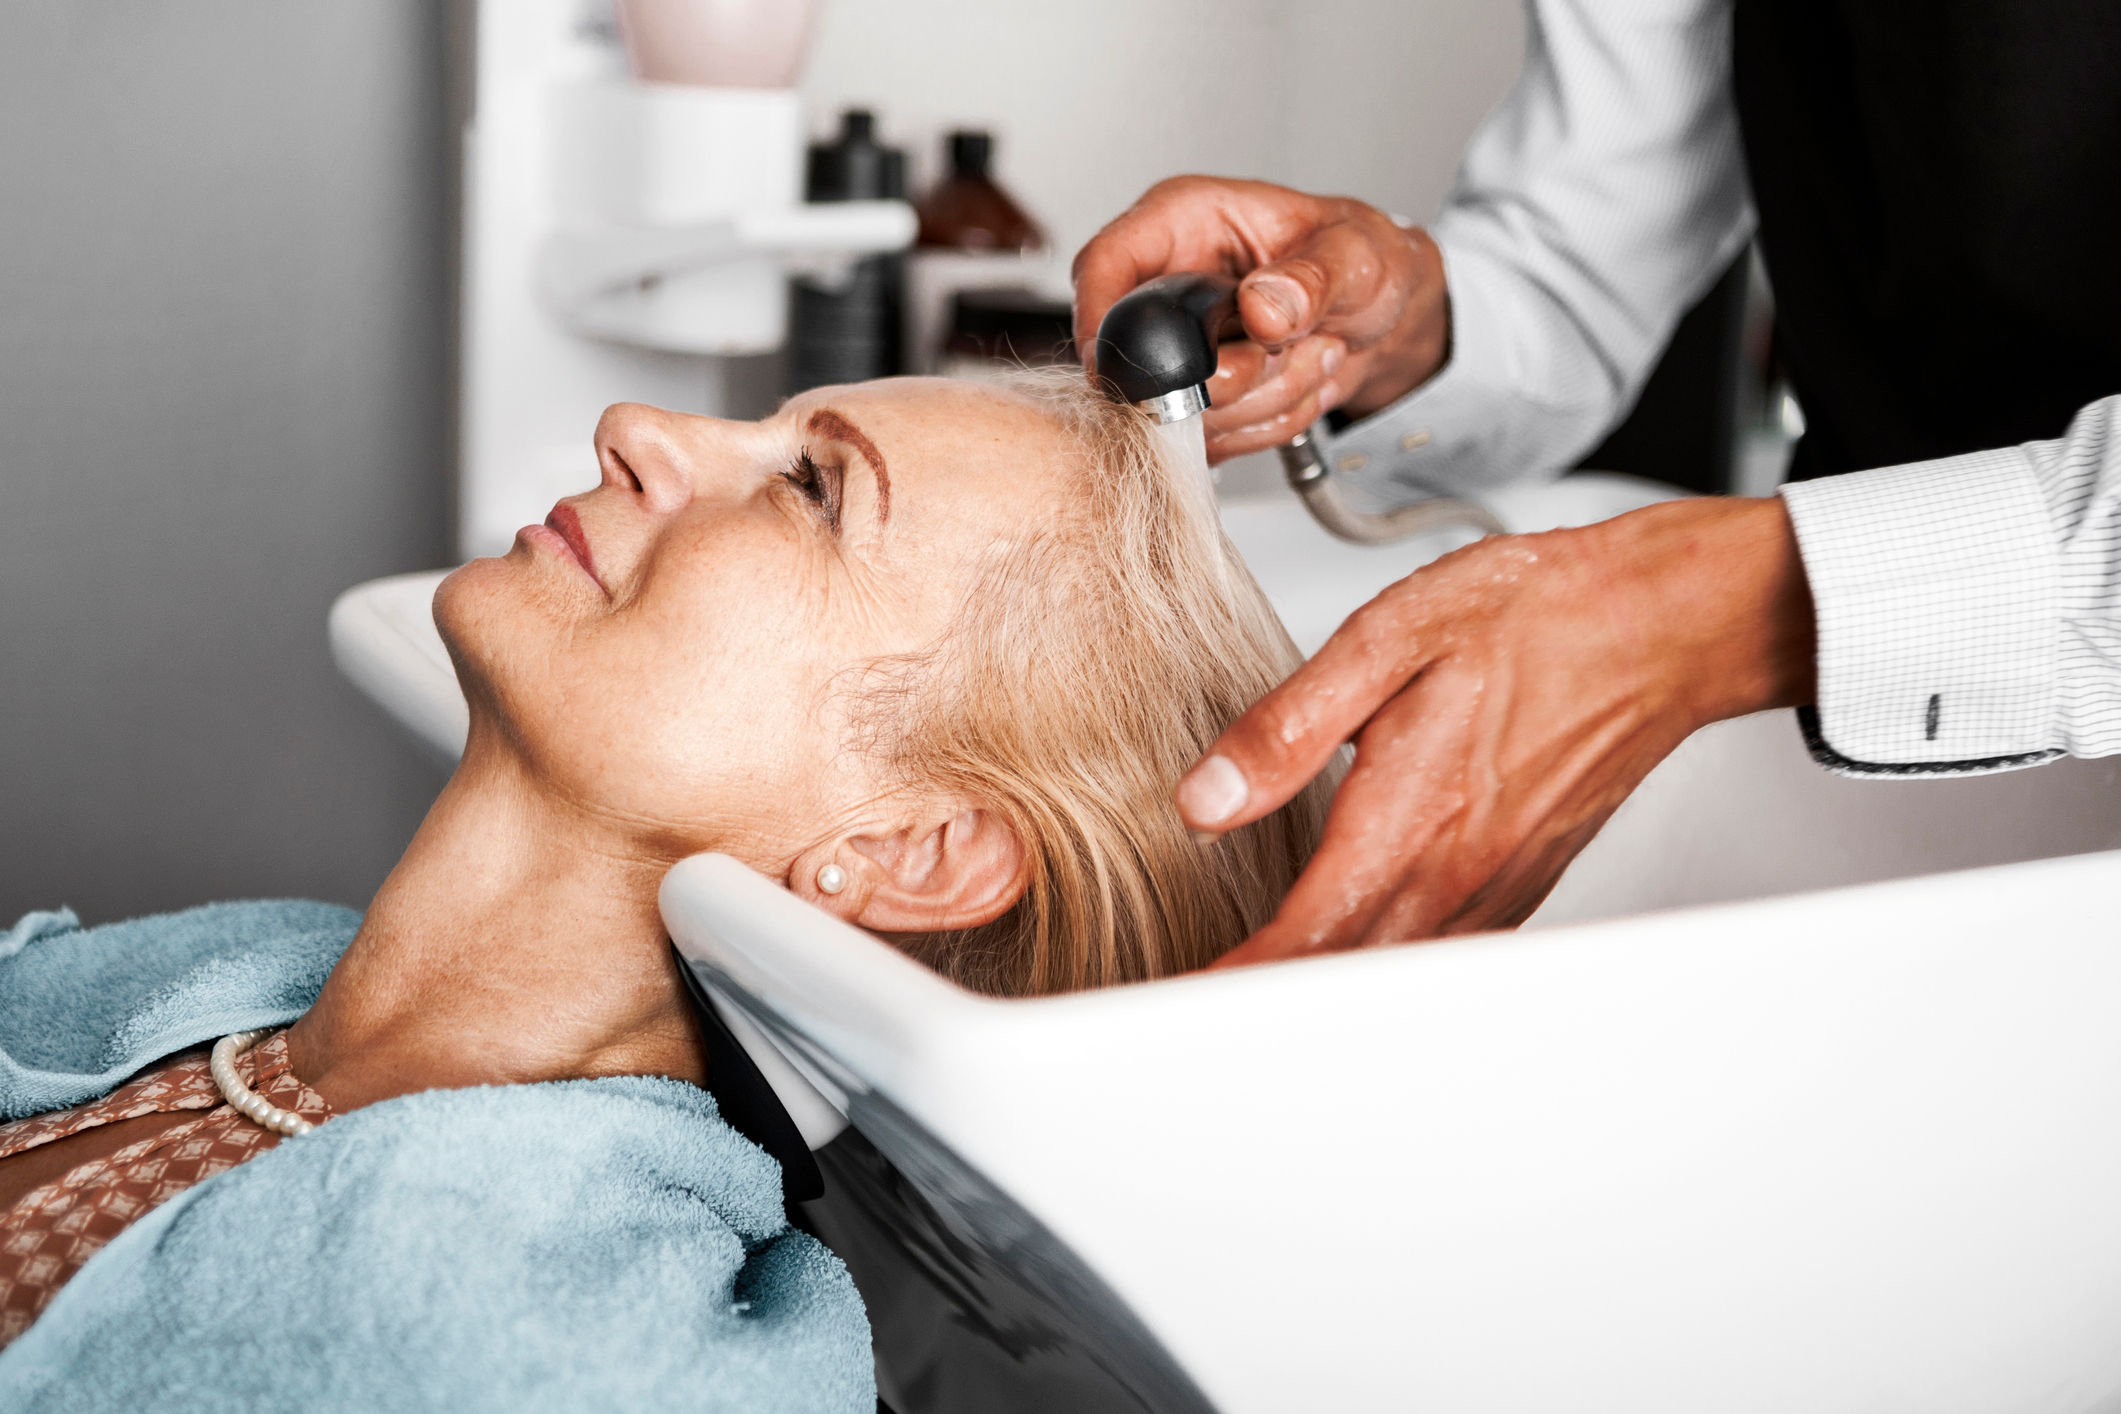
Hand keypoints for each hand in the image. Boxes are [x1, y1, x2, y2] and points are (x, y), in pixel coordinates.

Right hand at [1072, 176, 1449, 462]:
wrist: (1385, 317)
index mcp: (1183, 221)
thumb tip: (1262, 306)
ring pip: (1181, 411)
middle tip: (1282, 352)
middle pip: (1139, 358)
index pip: (1104, 264)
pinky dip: (1265, 424)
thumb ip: (1310, 279)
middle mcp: (1168, 285)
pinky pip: (1211, 440)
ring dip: (1259, 400)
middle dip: (1222, 376)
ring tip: (1308, 355)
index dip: (1099, 317)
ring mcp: (1178, 349)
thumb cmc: (1363, 261)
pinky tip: (1297, 382)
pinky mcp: (1195, 399)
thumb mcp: (1353, 255)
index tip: (1124, 365)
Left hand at [1175, 497, 1817, 963]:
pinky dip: (1377, 973)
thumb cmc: (1537, 618)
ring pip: (1391, 982)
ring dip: (1316, 996)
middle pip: (1338, 983)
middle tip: (1183, 1002)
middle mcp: (1453, 879)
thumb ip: (1287, 729)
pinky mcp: (1517, 887)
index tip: (1169, 1001)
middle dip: (1256, 1006)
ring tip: (1244, 989)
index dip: (1228, 988)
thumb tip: (1204, 799)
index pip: (1300, 945)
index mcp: (1407, 825)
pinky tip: (1344, 952)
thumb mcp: (1388, 639)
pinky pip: (1438, 960)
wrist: (1659, 624)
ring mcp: (1492, 892)